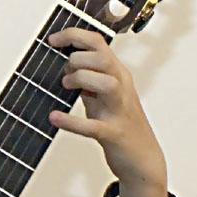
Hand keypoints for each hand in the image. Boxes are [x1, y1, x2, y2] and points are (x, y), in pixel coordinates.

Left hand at [45, 28, 168, 196]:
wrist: (143, 159)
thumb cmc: (121, 125)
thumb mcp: (103, 97)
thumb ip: (88, 80)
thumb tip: (64, 65)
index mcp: (118, 75)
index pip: (99, 43)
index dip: (73, 36)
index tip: (53, 40)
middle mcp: (122, 88)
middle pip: (103, 58)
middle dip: (77, 60)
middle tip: (65, 76)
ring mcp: (119, 111)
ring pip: (107, 83)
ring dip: (82, 79)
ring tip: (67, 88)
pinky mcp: (114, 134)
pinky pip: (93, 126)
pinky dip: (72, 122)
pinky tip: (55, 118)